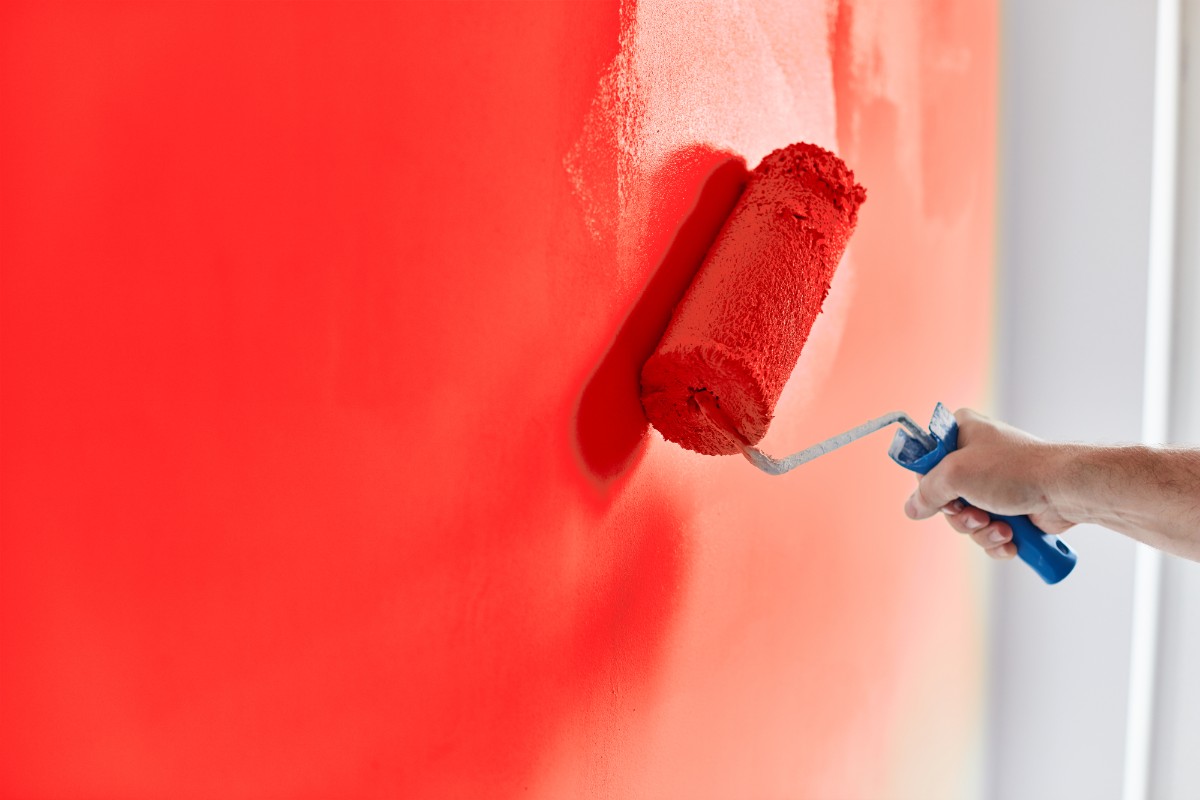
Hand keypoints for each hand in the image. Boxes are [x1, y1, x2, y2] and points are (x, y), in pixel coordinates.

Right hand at [902, 408, 1077, 559]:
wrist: (1065, 490)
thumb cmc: (1013, 470)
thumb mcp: (955, 474)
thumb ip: (926, 492)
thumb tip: (911, 508)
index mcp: (962, 432)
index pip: (926, 459)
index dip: (928, 483)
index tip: (940, 494)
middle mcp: (976, 456)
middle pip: (945, 496)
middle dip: (960, 516)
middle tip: (976, 515)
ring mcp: (994, 483)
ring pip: (967, 519)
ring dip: (981, 531)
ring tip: (1001, 527)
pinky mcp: (1010, 507)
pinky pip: (989, 531)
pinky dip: (997, 540)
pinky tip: (1011, 538)